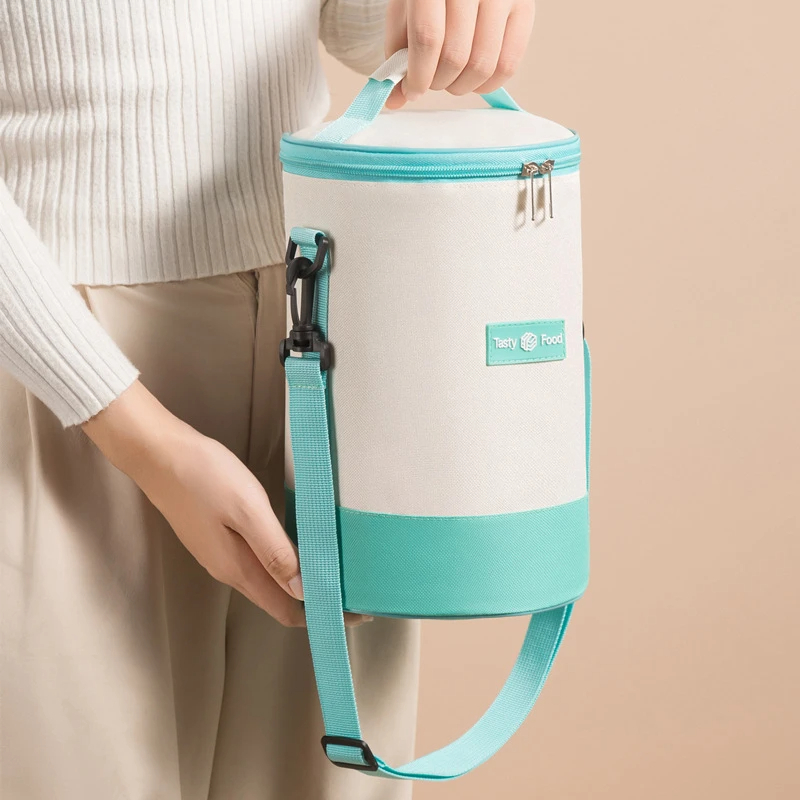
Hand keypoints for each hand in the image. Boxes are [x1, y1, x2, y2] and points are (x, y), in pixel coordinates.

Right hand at [82, 380, 370, 627]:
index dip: (322, 616)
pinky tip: (299, 549)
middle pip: (279, 599)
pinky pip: (258, 561)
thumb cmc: (204, 477)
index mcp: (238, 569)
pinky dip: (284, 563)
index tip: (357, 613)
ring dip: (301, 583)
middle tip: (355, 592)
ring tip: (334, 573)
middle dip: (316, 602)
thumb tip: (304, 591)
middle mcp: (229, 569)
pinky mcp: (217, 535)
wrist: (156, 453)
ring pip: (268, 580)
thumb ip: (275, 551)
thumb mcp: (247, 510)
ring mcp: (220, 553)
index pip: (287, 610)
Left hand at [384, 0, 535, 107]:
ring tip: (452, 77)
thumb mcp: (405, 10)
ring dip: (462, 86)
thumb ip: (398, 52)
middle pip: (455, 56)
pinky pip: (508, 64)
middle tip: (432, 79)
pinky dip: (488, 83)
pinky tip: (473, 78)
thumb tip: (395, 100)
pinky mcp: (524, 7)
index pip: (428, 38)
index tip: (412, 89)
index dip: (418, 75)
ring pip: (482, 65)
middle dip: (438, 82)